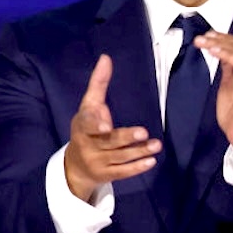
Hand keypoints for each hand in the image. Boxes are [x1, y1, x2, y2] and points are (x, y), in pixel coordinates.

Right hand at [63, 55, 159, 201]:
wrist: (75, 164)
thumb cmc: (87, 128)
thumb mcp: (88, 105)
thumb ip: (98, 84)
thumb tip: (106, 57)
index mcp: (82, 125)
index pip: (88, 124)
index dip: (96, 125)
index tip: (105, 126)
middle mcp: (88, 144)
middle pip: (109, 141)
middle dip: (125, 137)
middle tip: (143, 132)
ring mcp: (97, 161)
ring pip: (120, 157)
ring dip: (139, 151)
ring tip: (156, 145)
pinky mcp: (106, 174)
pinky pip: (123, 172)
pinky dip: (137, 167)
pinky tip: (151, 161)